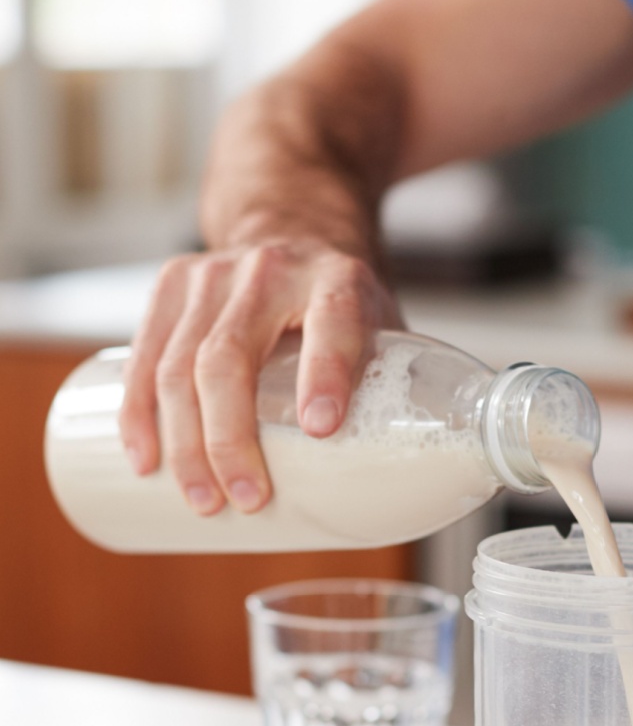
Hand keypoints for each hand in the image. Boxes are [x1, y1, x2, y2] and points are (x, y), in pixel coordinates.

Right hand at [120, 239, 400, 513]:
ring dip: (185, 442)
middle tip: (247, 498)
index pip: (331, 322)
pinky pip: (143, 357)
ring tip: (203, 499)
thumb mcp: (382, 326)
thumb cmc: (344, 303)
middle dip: (232, 438)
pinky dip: (139, 415)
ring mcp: (212, 274)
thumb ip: (393, 388)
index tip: (321, 429)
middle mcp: (272, 271)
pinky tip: (145, 460)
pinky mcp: (170, 285)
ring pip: (180, 364)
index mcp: (338, 280)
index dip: (325, 374)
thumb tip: (400, 485)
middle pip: (231, 358)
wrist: (294, 227)